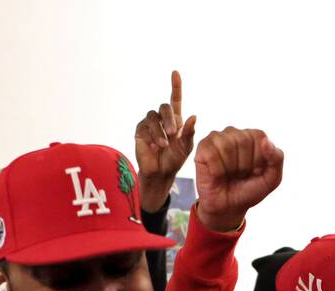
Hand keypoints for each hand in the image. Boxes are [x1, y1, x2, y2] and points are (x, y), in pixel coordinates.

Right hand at [135, 70, 196, 212]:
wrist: (161, 173)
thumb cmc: (175, 159)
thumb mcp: (186, 147)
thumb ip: (189, 132)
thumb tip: (194, 116)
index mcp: (176, 119)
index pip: (175, 98)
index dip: (175, 85)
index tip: (175, 73)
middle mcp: (162, 118)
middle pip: (164, 106)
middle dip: (169, 118)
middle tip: (173, 133)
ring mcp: (150, 123)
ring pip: (153, 115)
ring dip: (160, 129)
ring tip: (165, 143)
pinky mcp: (140, 130)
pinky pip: (145, 126)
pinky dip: (153, 135)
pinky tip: (156, 146)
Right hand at [194, 127, 283, 232]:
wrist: (228, 207)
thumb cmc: (249, 190)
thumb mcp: (272, 179)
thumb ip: (277, 158)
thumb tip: (266, 140)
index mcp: (254, 136)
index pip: (259, 136)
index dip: (258, 159)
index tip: (255, 171)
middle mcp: (235, 133)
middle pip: (243, 141)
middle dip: (244, 165)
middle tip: (240, 174)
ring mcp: (218, 138)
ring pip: (227, 146)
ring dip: (230, 167)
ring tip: (229, 173)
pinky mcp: (203, 147)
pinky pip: (212, 154)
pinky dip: (217, 170)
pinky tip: (217, 174)